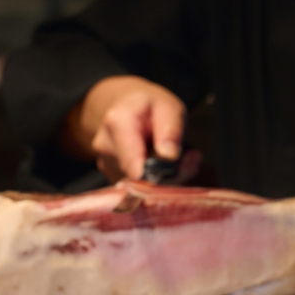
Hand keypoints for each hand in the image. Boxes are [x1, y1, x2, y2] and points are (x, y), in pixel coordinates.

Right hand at [62, 75, 187, 181]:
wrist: (124, 106)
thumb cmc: (149, 106)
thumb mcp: (168, 107)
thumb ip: (171, 130)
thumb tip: (169, 156)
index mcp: (118, 123)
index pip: (134, 165)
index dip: (158, 177)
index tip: (180, 169)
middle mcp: (105, 146)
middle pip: (139, 179)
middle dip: (168, 176)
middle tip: (189, 159)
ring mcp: (105, 164)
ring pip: (139, 186)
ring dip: (163, 179)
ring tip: (172, 158)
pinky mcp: (110, 176)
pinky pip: (135, 188)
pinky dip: (153, 182)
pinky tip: (158, 165)